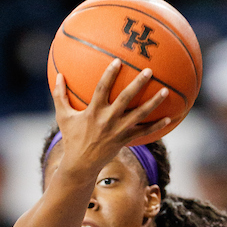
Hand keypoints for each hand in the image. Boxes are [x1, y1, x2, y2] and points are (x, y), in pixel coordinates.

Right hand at [52, 59, 170, 177]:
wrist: (81, 165)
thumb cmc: (72, 138)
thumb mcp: (63, 117)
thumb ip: (60, 95)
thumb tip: (58, 75)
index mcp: (93, 112)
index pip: (102, 88)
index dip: (110, 74)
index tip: (119, 61)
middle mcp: (108, 120)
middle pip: (126, 99)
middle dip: (138, 84)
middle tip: (149, 71)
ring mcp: (118, 131)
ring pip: (139, 115)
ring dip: (153, 103)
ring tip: (165, 91)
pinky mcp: (125, 140)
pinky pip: (144, 132)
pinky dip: (156, 126)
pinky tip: (168, 118)